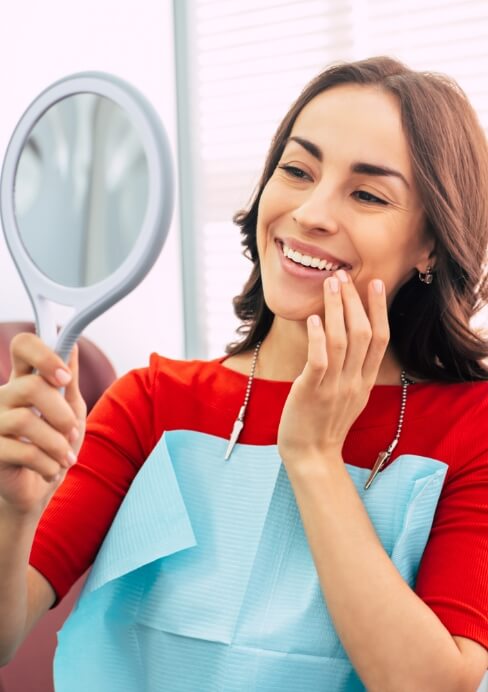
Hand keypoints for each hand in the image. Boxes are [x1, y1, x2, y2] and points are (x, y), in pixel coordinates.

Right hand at [0, 333, 86, 515]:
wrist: (37, 490)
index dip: (44, 355)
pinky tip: (51, 470)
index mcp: (24, 380)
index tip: (65, 378)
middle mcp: (4, 396)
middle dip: (61, 412)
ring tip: (65, 457)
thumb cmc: (54, 445)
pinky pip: (23, 451)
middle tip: (72, 431)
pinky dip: (47, 464)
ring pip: (25, 420)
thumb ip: (69, 381)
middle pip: (30, 386)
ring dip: (57, 443)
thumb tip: (74, 346)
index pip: (22, 346)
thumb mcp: (70, 410)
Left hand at [277, 270, 389, 468]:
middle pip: (363, 333)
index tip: (375, 284)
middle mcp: (354, 381)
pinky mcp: (312, 391)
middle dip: (355, 301)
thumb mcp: (349, 396)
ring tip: (330, 284)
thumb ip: (353, 370)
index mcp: (365, 381)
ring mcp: (334, 387)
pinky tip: (316, 318)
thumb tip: (349, 339)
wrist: (311, 455)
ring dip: (337, 309)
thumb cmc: (324, 423)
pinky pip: (320, 360)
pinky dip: (319, 337)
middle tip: (344, 275)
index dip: (379, 309)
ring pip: (342, 341)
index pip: (380, 339)